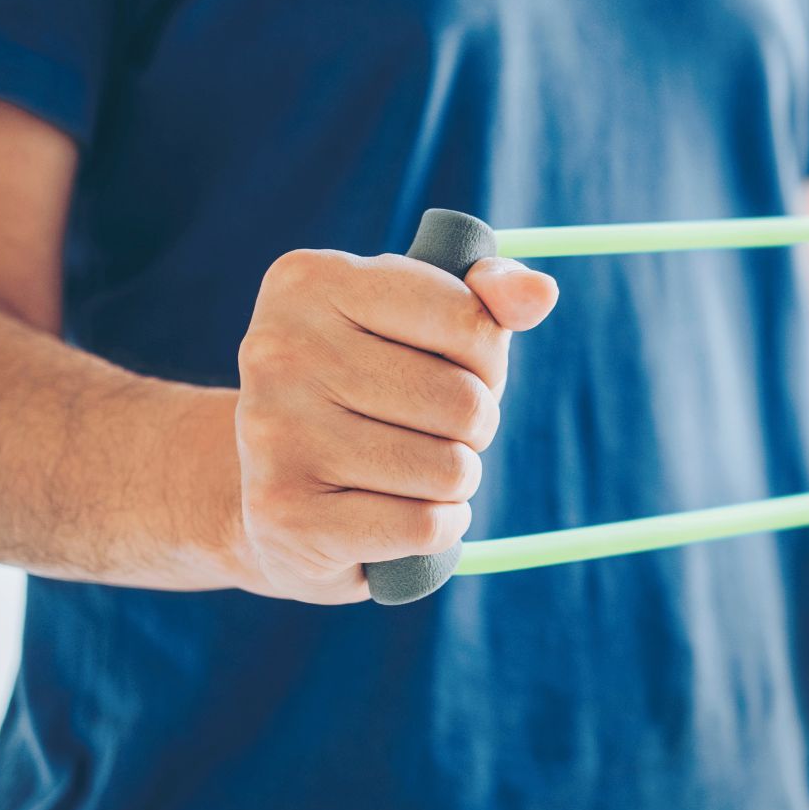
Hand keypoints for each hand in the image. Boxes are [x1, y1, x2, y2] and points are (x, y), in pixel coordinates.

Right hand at [233, 250, 557, 601]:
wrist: (268, 496)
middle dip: (473, 426)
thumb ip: (486, 300)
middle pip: (464, 403)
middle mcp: (279, 351)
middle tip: (429, 431)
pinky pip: (425, 526)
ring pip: (450, 470)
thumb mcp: (421, 327)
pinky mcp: (286, 515)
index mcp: (312, 280)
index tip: (452, 368)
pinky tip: (397, 514)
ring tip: (411, 473)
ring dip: (455, 482)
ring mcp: (275, 435)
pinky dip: (437, 529)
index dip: (488, 358)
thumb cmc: (367, 394)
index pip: (469, 319)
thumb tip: (540, 293)